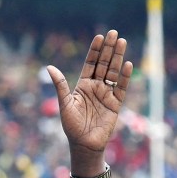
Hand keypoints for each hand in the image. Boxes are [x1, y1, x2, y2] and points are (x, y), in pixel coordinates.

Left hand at [47, 30, 132, 174]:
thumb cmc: (71, 126)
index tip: (99, 37)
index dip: (95, 51)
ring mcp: (107, 95)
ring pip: (114, 73)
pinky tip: (128, 64)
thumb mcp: (64, 104)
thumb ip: (60, 85)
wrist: (83, 144)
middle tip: (114, 33)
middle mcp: (95, 88)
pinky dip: (125, 77)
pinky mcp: (115, 104)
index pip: (90, 64)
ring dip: (118, 58)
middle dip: (109, 49)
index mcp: (82, 86)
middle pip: (104, 64)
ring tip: (122, 42)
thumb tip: (49, 67)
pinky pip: (122, 88)